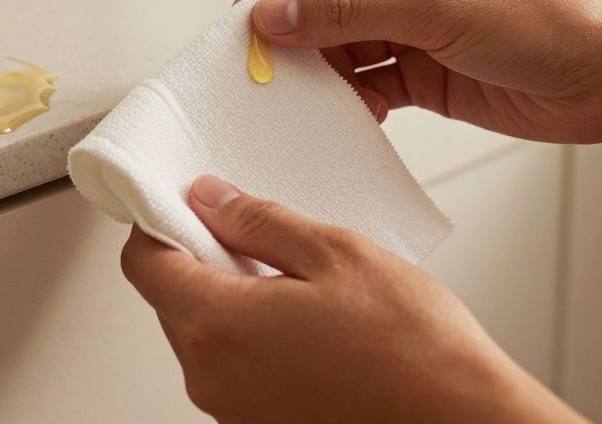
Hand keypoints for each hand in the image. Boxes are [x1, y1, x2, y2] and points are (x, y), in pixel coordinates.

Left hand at [121, 175, 582, 422]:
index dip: (159, 221)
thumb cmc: (411, 347)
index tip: (188, 201)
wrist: (458, 420)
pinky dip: (251, 334)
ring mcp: (231, 409)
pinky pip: (232, 365)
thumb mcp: (334, 252)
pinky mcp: (257, 423)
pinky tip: (307, 319)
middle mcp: (210, 376)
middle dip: (200, 257)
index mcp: (217, 325)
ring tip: (296, 278)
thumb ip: (258, 222)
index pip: (143, 262)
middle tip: (255, 232)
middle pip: (170, 298)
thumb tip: (209, 199)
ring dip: (230, 296)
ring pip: (202, 332)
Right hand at [240, 0, 601, 143]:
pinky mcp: (425, 73)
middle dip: (291, 38)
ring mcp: (413, 28)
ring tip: (302, 104)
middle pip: (321, 4)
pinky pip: (369, 85)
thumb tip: (274, 12)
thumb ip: (349, 13)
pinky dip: (352, 103)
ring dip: (320, 76)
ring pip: (341, 49)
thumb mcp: (436, 8)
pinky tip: (349, 119)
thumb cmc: (546, 18)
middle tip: (261, 76)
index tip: (243, 29)